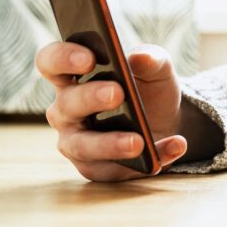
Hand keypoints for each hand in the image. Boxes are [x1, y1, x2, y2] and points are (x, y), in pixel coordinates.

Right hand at [35, 41, 187, 181]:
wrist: (167, 120)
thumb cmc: (148, 88)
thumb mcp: (156, 69)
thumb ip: (150, 59)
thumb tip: (141, 57)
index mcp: (72, 76)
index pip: (51, 62)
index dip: (63, 58)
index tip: (88, 58)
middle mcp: (66, 110)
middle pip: (66, 104)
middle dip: (90, 98)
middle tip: (118, 93)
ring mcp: (76, 142)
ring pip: (84, 146)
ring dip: (112, 144)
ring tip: (139, 141)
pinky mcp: (96, 169)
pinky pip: (118, 169)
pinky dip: (152, 156)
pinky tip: (175, 145)